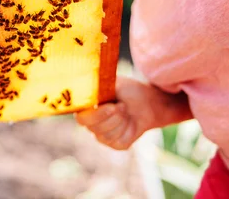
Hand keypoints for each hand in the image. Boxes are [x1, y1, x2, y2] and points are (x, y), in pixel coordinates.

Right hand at [76, 76, 191, 149]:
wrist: (147, 102)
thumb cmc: (127, 90)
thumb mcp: (113, 84)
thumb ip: (99, 87)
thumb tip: (89, 86)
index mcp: (86, 109)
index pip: (81, 118)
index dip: (95, 114)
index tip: (112, 106)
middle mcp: (91, 124)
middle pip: (94, 128)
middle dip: (113, 115)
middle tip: (123, 106)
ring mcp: (103, 136)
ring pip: (108, 135)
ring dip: (122, 121)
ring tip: (126, 110)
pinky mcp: (116, 144)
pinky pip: (119, 140)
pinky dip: (129, 129)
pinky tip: (131, 122)